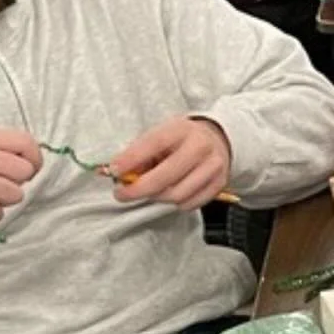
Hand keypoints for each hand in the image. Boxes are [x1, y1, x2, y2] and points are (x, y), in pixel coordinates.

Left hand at [110, 117, 231, 209]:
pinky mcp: (219, 184)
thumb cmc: (182, 139)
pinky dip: (175, 204)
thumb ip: (140, 153)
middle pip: (165, 177)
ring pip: (177, 195)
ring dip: (156, 197)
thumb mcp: (161, 134)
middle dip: (139, 189)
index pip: (154, 144)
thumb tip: (120, 173)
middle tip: (123, 193)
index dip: (131, 159)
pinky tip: (170, 193)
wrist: (217, 139)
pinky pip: (190, 204)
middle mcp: (200, 147)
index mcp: (182, 129)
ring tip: (150, 191)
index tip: (114, 170)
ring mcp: (213, 167)